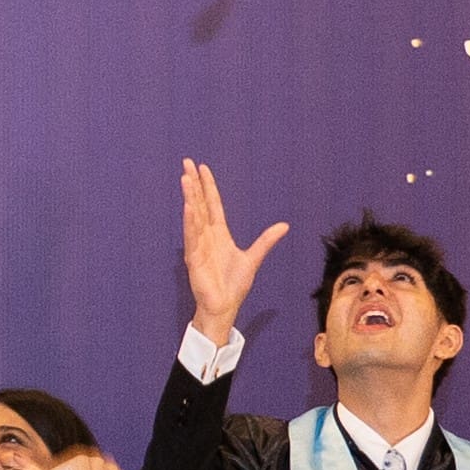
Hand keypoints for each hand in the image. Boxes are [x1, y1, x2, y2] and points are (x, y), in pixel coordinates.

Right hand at [180, 159, 287, 344]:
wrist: (224, 306)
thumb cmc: (234, 285)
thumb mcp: (253, 258)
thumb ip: (266, 241)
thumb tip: (284, 226)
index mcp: (219, 234)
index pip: (212, 204)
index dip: (207, 186)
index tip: (202, 168)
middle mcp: (205, 236)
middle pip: (199, 204)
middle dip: (193, 184)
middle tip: (186, 162)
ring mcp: (197, 246)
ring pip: (193, 216)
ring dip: (189, 197)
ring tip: (185, 179)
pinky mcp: (193, 258)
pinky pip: (191, 236)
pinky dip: (190, 222)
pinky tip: (188, 207)